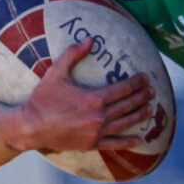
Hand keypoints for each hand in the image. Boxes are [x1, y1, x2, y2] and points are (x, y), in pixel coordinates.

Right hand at [9, 39, 155, 153]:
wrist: (31, 127)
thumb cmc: (42, 99)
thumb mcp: (56, 73)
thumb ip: (73, 55)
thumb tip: (90, 39)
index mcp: (94, 98)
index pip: (124, 89)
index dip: (137, 83)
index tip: (145, 78)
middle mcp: (100, 116)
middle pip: (128, 105)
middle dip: (142, 96)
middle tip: (152, 91)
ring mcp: (97, 132)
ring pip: (126, 123)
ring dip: (140, 115)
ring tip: (150, 109)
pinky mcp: (92, 144)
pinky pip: (115, 144)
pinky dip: (128, 142)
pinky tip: (140, 140)